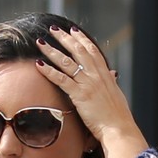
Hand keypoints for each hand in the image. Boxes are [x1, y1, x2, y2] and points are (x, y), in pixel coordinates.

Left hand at [37, 26, 147, 157]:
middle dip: (65, 39)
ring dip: (52, 50)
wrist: (118, 128)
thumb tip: (112, 74)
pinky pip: (61, 80)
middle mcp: (96, 75)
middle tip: (53, 29)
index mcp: (105, 74)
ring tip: (41, 42)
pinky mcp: (80, 95)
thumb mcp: (115, 95)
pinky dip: (49, 71)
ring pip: (68, 62)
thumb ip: (110, 83)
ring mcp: (88, 84)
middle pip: (79, 51)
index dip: (81, 39)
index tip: (73, 31)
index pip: (92, 51)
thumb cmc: (117, 117)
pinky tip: (38, 64)